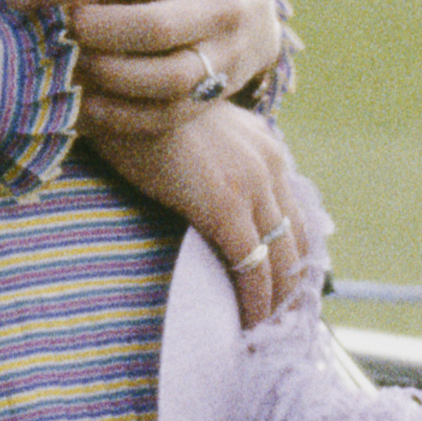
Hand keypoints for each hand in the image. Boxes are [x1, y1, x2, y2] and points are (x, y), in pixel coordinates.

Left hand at [18, 0, 281, 145]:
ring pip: (166, 79)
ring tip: (71, 69)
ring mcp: (227, 53)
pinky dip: (121, 115)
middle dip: (93, 34)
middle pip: (151, 29)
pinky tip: (84, 107)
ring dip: (108, 78)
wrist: (256, 3)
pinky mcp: (221, 92)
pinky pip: (169, 115)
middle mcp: (220, 5)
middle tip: (59, 33)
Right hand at [77, 96, 324, 332]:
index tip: (283, 284)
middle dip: (292, 285)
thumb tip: (203, 183)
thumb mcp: (196, 130)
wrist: (124, 91)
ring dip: (276, 301)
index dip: (292, 252)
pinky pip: (252, 267)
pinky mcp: (225, 206)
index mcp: (266, 147)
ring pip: (281, 259)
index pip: (294, 211)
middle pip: (297, 240)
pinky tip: (246, 324)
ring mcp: (252, 186)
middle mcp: (271, 165)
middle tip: (281, 320)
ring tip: (266, 330)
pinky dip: (254, 301)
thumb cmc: (144, 113)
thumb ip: (214, 154)